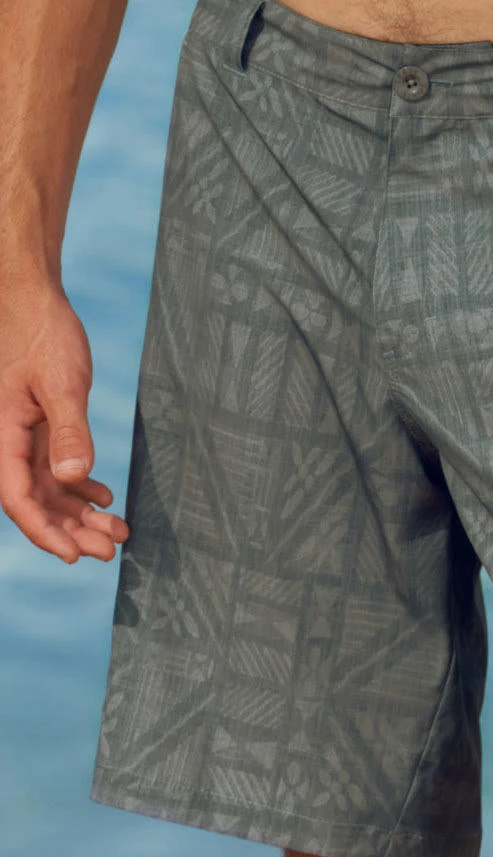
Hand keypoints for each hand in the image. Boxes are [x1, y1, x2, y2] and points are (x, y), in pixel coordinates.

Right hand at [0, 279, 129, 562]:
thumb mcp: (62, 383)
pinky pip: (53, 468)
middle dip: (71, 530)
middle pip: (35, 501)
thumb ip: (68, 431)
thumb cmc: (42, 334)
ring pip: (47, 488)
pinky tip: (104, 497)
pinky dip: (78, 486)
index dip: (45, 532)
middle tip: (110, 550)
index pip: (19, 499)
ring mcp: (21, 435)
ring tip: (117, 532)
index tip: (75, 557)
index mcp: (0, 436)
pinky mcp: (36, 425)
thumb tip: (74, 477)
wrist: (30, 299)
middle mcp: (6, 442)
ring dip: (79, 513)